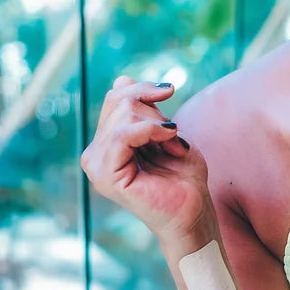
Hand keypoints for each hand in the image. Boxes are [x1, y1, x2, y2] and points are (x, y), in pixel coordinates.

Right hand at [81, 76, 214, 244]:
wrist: (194, 210)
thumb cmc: (184, 176)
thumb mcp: (165, 131)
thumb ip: (142, 108)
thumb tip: (121, 79)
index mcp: (106, 143)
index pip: (116, 97)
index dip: (144, 89)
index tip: (169, 93)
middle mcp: (96, 154)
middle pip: (118, 101)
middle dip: (153, 109)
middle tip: (174, 133)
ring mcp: (97, 165)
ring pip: (123, 116)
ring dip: (158, 124)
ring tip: (174, 144)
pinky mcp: (106, 176)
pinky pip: (123, 134)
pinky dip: (151, 130)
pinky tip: (169, 139)